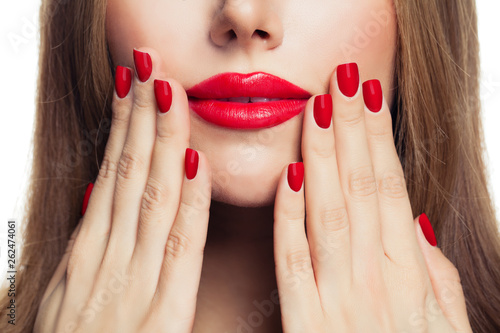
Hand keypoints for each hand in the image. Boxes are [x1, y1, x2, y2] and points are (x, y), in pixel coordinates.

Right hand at [34, 48, 211, 332]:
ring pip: (149, 197)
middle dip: (139, 118)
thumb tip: (97, 196)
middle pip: (128, 174)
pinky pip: (178, 249)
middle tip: (149, 68)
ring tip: (166, 91)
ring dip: (159, 140)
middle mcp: (106, 260)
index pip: (111, 175)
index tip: (133, 89)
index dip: (123, 129)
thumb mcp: (66, 298)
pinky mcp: (158, 316)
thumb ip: (89, 248)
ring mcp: (129, 284)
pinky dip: (186, 203)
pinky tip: (194, 162)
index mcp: (87, 257)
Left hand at [273, 63, 471, 331]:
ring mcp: (340, 301)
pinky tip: (289, 179)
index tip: (366, 97)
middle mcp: (377, 280)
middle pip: (362, 188)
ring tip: (317, 108)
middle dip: (352, 131)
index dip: (378, 138)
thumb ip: (433, 276)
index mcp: (410, 276)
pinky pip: (295, 263)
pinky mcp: (306, 325)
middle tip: (342, 80)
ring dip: (324, 156)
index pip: (390, 187)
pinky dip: (292, 220)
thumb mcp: (446, 327)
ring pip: (330, 213)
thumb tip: (415, 222)